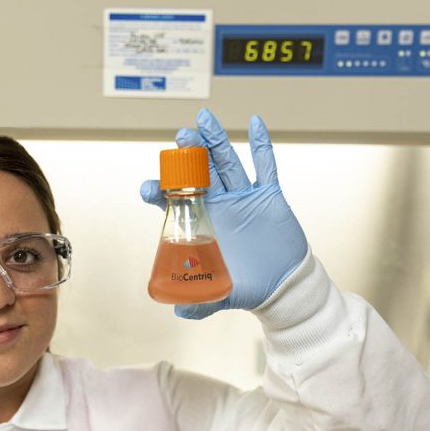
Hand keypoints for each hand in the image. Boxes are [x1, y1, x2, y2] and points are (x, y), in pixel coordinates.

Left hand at [140, 108, 307, 318]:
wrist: (281, 286)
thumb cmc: (247, 287)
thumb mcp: (219, 296)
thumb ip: (199, 303)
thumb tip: (178, 311)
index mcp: (199, 223)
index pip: (173, 200)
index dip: (159, 191)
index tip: (148, 189)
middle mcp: (218, 204)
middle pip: (198, 171)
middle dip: (188, 154)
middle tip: (180, 138)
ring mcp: (243, 197)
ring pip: (226, 162)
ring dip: (215, 141)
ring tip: (204, 119)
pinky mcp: (269, 196)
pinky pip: (265, 166)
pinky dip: (262, 144)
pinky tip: (255, 122)